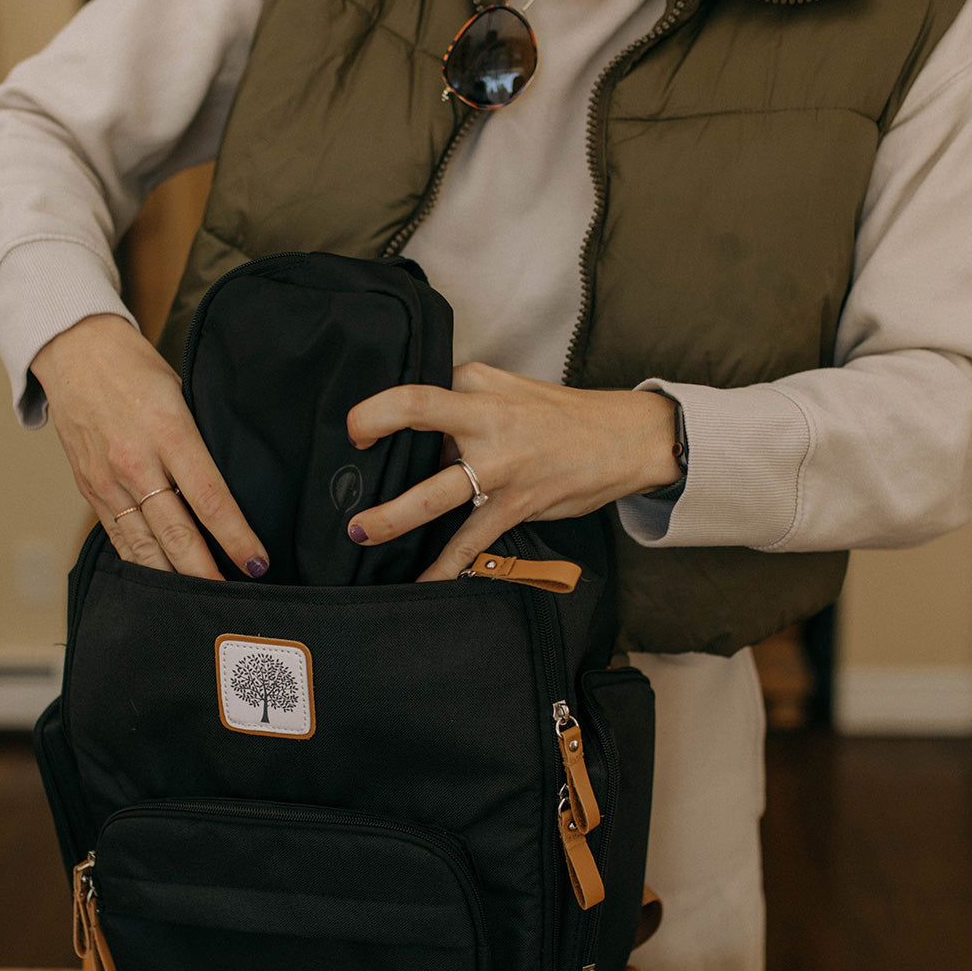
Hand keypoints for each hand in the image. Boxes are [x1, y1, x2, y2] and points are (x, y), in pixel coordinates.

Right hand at [32, 314, 269, 579]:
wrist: (74, 352)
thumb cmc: (137, 370)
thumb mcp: (184, 394)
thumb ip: (205, 441)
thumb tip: (239, 485)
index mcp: (169, 433)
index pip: (210, 500)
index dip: (236, 538)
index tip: (257, 563)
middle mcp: (136, 463)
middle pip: (177, 534)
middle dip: (207, 573)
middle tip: (234, 598)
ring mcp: (109, 481)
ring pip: (145, 546)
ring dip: (175, 578)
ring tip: (201, 601)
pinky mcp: (90, 491)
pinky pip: (120, 538)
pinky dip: (143, 564)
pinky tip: (163, 583)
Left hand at [345, 362, 679, 581]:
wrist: (625, 439)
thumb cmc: (560, 415)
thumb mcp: (508, 387)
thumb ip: (460, 398)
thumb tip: (414, 426)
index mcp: (479, 389)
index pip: (419, 388)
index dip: (379, 406)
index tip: (354, 428)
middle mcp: (487, 422)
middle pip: (420, 415)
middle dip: (373, 429)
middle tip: (347, 454)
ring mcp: (501, 467)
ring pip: (436, 493)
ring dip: (393, 516)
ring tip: (361, 533)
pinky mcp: (516, 505)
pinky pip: (471, 542)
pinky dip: (446, 567)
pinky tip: (424, 583)